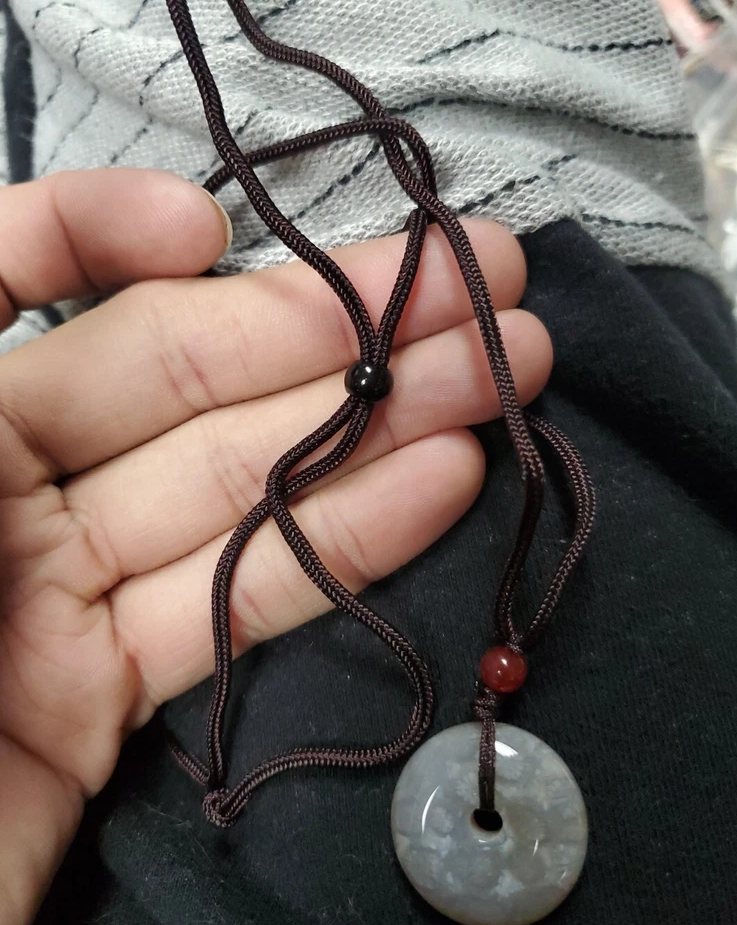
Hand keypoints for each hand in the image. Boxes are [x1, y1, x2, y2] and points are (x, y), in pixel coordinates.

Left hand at [0, 169, 550, 924]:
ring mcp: (54, 592)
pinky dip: (342, 546)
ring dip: (375, 427)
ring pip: (237, 488)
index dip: (102, 229)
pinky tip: (443, 478)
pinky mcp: (100, 698)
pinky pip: (235, 604)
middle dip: (333, 324)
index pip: (11, 273)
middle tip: (477, 280)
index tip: (210, 228)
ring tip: (500, 369)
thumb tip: (173, 226)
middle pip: (181, 377)